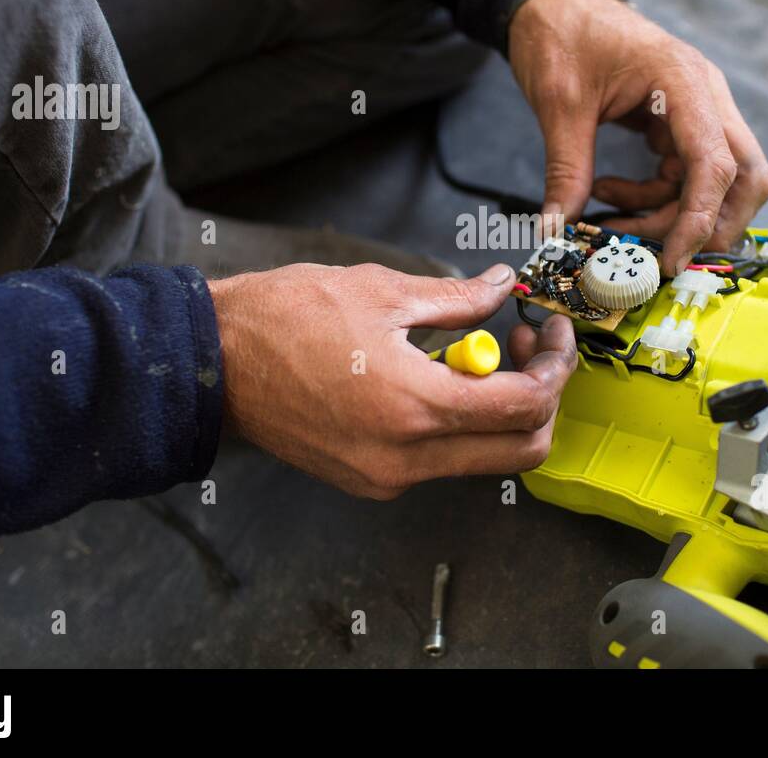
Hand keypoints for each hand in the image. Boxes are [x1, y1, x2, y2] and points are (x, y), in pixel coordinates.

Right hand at [207, 262, 575, 498]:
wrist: (212, 364)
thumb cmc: (284, 318)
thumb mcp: (382, 290)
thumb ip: (457, 297)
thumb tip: (501, 286)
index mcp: (413, 407)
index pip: (525, 407)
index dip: (555, 367)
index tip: (551, 334)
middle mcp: (405, 459)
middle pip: (520, 451)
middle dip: (542, 398)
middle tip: (528, 348)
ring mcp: (387, 478)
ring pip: (482, 459)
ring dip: (501, 411)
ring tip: (479, 352)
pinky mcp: (370, 480)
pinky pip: (441, 461)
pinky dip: (460, 423)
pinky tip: (439, 376)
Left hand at [507, 0, 767, 274]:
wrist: (555, 0)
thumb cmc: (562, 35)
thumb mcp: (558, 104)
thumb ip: (566, 169)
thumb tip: (558, 229)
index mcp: (684, 82)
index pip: (717, 164)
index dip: (700, 219)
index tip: (673, 259)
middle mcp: (705, 97)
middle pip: (745, 177)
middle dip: (709, 224)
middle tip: (663, 254)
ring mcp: (698, 111)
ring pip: (716, 184)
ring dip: (670, 214)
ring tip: (610, 216)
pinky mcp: (681, 124)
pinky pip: (685, 176)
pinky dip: (655, 198)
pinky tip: (610, 192)